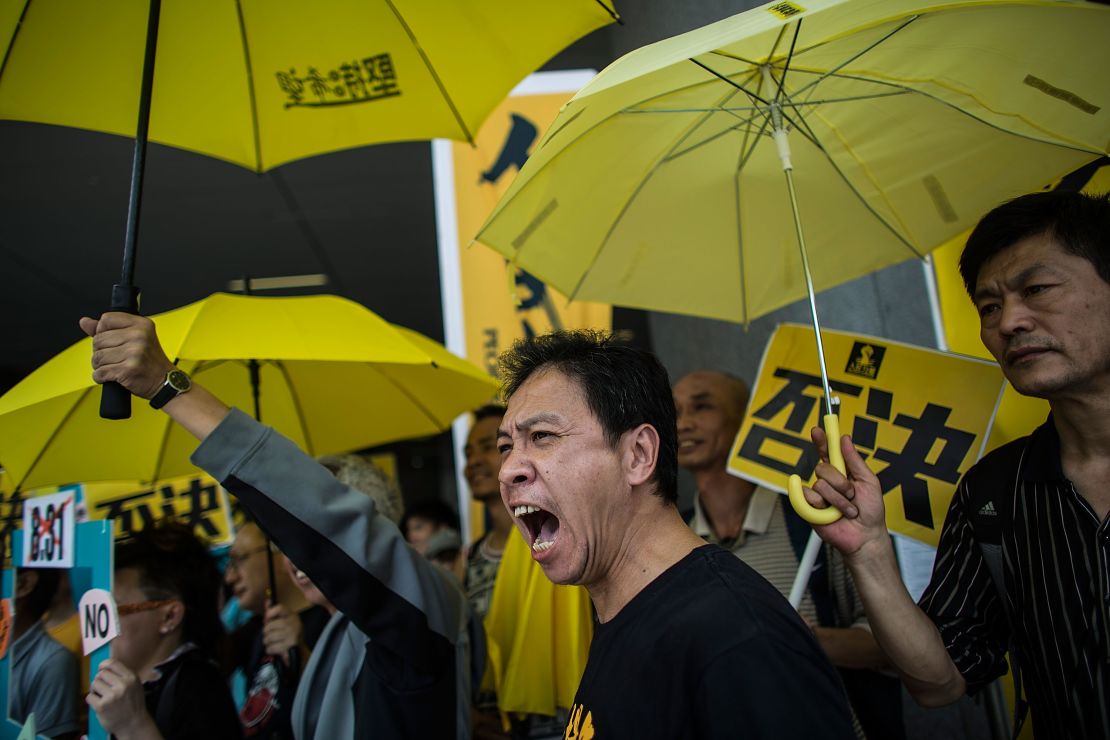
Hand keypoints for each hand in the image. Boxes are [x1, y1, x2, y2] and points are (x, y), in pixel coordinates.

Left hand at [80, 312, 174, 399]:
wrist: (165, 382)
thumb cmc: (150, 361)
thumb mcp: (135, 338)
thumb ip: (108, 329)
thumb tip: (84, 322)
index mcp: (141, 324)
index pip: (106, 319)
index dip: (104, 331)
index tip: (113, 341)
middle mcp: (139, 336)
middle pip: (98, 339)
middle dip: (101, 352)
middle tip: (116, 357)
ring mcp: (134, 353)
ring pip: (97, 357)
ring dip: (101, 366)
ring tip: (115, 367)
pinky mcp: (128, 369)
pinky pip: (100, 372)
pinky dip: (101, 377)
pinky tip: (113, 376)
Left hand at [87, 659, 160, 738]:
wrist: (133, 723)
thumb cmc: (133, 702)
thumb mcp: (134, 684)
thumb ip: (123, 674)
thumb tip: (103, 665)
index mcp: (131, 677)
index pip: (112, 663)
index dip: (103, 665)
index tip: (101, 669)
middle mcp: (122, 685)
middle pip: (101, 674)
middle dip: (99, 680)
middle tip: (103, 688)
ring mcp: (112, 696)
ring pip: (94, 684)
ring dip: (95, 690)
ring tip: (102, 696)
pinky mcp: (102, 706)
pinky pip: (89, 697)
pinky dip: (92, 700)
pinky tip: (99, 704)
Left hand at [262, 602, 303, 663]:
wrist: (299, 651)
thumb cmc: (288, 634)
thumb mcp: (283, 621)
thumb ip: (274, 612)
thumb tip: (266, 601)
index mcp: (292, 615)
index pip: (280, 608)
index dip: (270, 613)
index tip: (266, 620)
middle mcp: (293, 623)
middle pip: (270, 626)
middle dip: (266, 633)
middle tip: (269, 635)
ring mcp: (292, 634)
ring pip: (269, 637)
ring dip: (267, 642)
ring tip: (271, 642)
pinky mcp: (289, 645)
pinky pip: (271, 647)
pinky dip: (270, 649)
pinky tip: (274, 649)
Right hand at [802, 426, 889, 561]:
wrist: (866, 536)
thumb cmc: (871, 511)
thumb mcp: (870, 481)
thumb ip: (855, 460)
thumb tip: (845, 439)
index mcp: (842, 472)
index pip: (827, 451)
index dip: (822, 439)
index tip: (818, 429)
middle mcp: (827, 481)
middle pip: (822, 467)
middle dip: (841, 482)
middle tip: (852, 494)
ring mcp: (818, 494)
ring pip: (819, 485)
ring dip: (838, 500)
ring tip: (847, 510)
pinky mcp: (809, 507)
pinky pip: (808, 497)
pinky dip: (823, 506)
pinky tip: (831, 513)